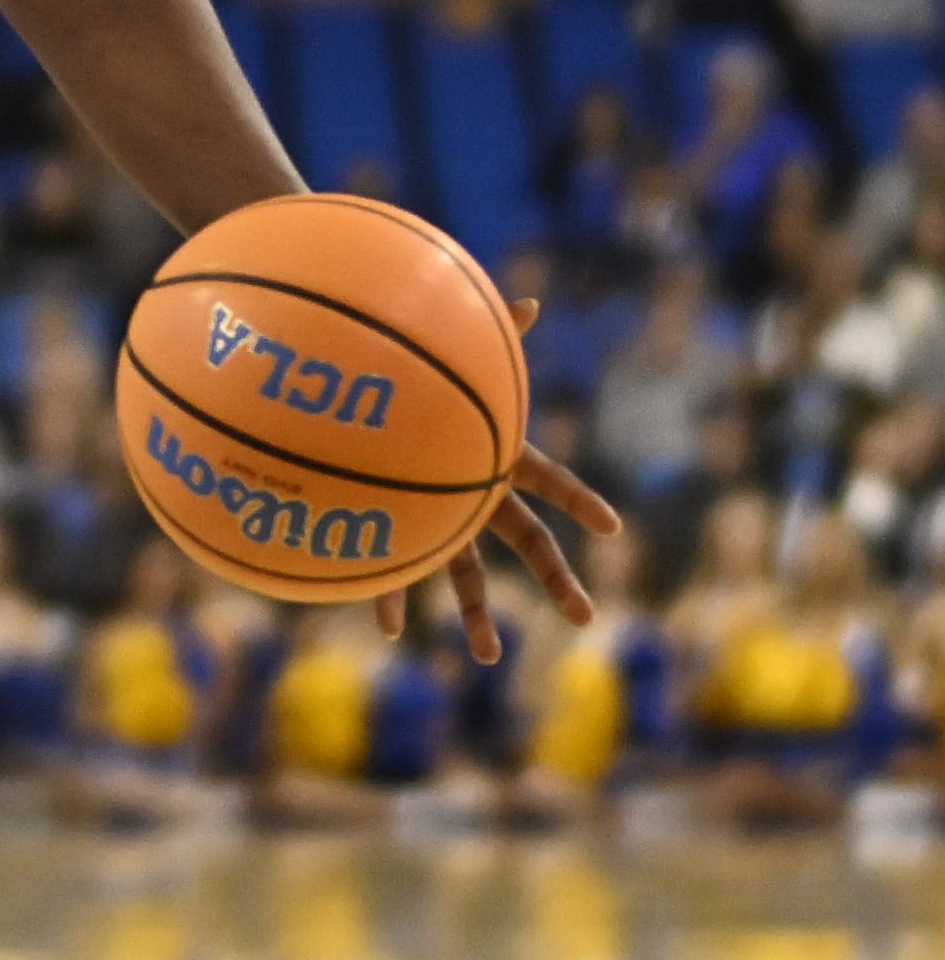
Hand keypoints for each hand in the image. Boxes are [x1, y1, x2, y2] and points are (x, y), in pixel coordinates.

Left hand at [377, 291, 617, 665]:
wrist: (347, 412)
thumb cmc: (405, 381)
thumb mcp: (454, 363)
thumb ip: (488, 336)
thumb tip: (524, 302)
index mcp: (494, 461)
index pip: (551, 482)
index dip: (579, 500)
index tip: (612, 526)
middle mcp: (473, 497)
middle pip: (526, 545)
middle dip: (555, 580)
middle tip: (584, 618)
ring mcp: (436, 516)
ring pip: (464, 574)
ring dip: (476, 613)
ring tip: (489, 657)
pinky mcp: (394, 527)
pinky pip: (396, 570)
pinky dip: (389, 598)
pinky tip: (389, 632)